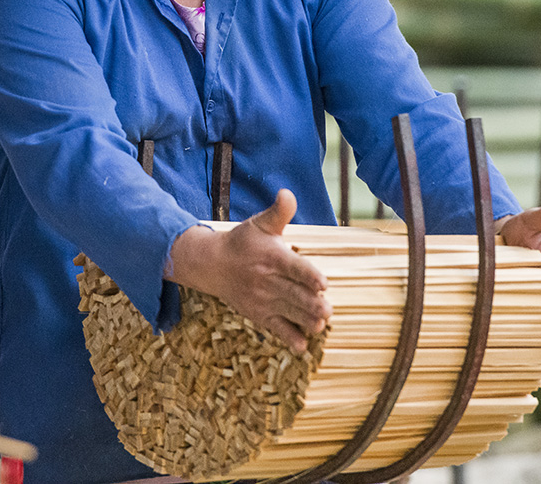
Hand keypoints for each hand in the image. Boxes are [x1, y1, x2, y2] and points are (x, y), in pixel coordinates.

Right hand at [167, 189, 331, 352]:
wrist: (212, 265)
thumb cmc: (243, 242)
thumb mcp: (260, 223)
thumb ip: (279, 211)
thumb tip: (287, 192)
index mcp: (272, 257)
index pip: (293, 267)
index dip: (308, 275)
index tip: (323, 284)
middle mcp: (267, 280)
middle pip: (292, 293)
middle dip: (311, 304)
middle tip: (328, 311)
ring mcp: (262, 300)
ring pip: (287, 312)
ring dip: (304, 320)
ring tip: (319, 326)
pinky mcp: (259, 314)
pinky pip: (274, 328)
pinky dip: (287, 338)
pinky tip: (301, 347)